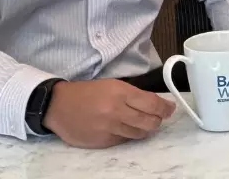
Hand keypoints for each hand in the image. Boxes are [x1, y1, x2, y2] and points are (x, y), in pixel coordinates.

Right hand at [43, 79, 176, 148]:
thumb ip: (134, 94)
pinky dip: (127, 134)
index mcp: (121, 93)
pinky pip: (123, 140)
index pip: (153, 104)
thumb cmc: (87, 92)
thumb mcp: (112, 85)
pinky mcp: (102, 142)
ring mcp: (109, 129)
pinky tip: (122, 127)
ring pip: (138, 134)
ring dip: (144, 129)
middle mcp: (116, 112)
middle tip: (158, 117)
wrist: (58, 106)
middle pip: (150, 122)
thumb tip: (157, 103)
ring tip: (142, 122)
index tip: (171, 108)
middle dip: (158, 120)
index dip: (166, 108)